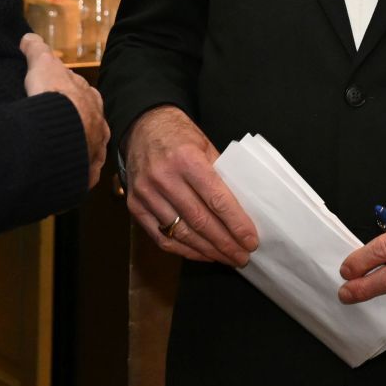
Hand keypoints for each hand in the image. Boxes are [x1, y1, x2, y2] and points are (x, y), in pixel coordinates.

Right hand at [21, 34, 107, 187]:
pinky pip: (79, 175)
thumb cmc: (56, 96)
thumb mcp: (43, 65)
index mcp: (90, 100)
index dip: (71, 95)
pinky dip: (70, 175)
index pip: (83, 96)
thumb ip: (37, 50)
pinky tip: (57, 175)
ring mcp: (93, 151)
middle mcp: (97, 126)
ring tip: (53, 152)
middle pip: (87, 124)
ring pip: (85, 150)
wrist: (62, 131)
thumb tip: (28, 38)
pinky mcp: (84, 173)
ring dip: (73, 151)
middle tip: (55, 127)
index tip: (60, 97)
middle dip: (75, 125)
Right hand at [125, 105, 257, 265]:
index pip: (216, 199)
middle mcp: (164, 177)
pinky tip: (201, 253)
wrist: (142, 127)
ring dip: (207, 250)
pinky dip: (184, 249)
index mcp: (186, 159)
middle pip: (200, 221)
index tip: (250, 240)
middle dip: (225, 243)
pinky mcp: (135, 205)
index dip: (236, 224)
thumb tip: (243, 209)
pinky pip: (162, 237)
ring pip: (181, 233)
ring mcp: (146, 193)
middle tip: (242, 256)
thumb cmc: (178, 136)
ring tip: (226, 258)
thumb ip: (221, 175)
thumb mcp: (205, 145)